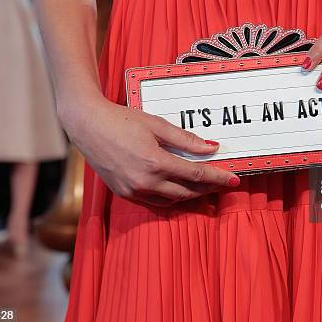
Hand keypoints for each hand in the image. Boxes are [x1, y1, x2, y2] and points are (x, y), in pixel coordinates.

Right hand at [61, 96, 239, 206]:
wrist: (87, 125)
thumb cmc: (122, 120)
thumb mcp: (157, 125)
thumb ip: (185, 139)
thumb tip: (211, 148)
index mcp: (155, 163)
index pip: (196, 175)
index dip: (218, 177)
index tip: (234, 179)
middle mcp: (145, 181)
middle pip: (187, 192)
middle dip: (209, 189)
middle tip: (224, 184)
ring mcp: (133, 190)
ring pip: (171, 200)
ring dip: (191, 195)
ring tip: (206, 187)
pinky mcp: (124, 193)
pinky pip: (155, 201)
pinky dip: (171, 197)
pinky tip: (180, 190)